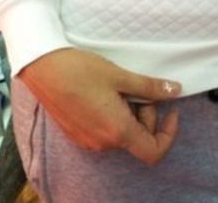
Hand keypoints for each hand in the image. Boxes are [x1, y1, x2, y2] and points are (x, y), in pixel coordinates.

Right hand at [17, 48, 181, 164]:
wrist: (42, 67)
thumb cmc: (80, 69)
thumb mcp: (120, 75)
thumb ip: (150, 87)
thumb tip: (175, 90)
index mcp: (116, 130)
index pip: (153, 151)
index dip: (167, 133)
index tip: (170, 110)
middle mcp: (102, 142)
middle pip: (137, 137)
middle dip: (145, 113)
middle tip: (137, 87)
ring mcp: (87, 140)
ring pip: (121, 132)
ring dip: (128, 112)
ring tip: (118, 86)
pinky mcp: (76, 133)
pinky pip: (104, 130)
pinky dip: (112, 114)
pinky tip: (103, 91)